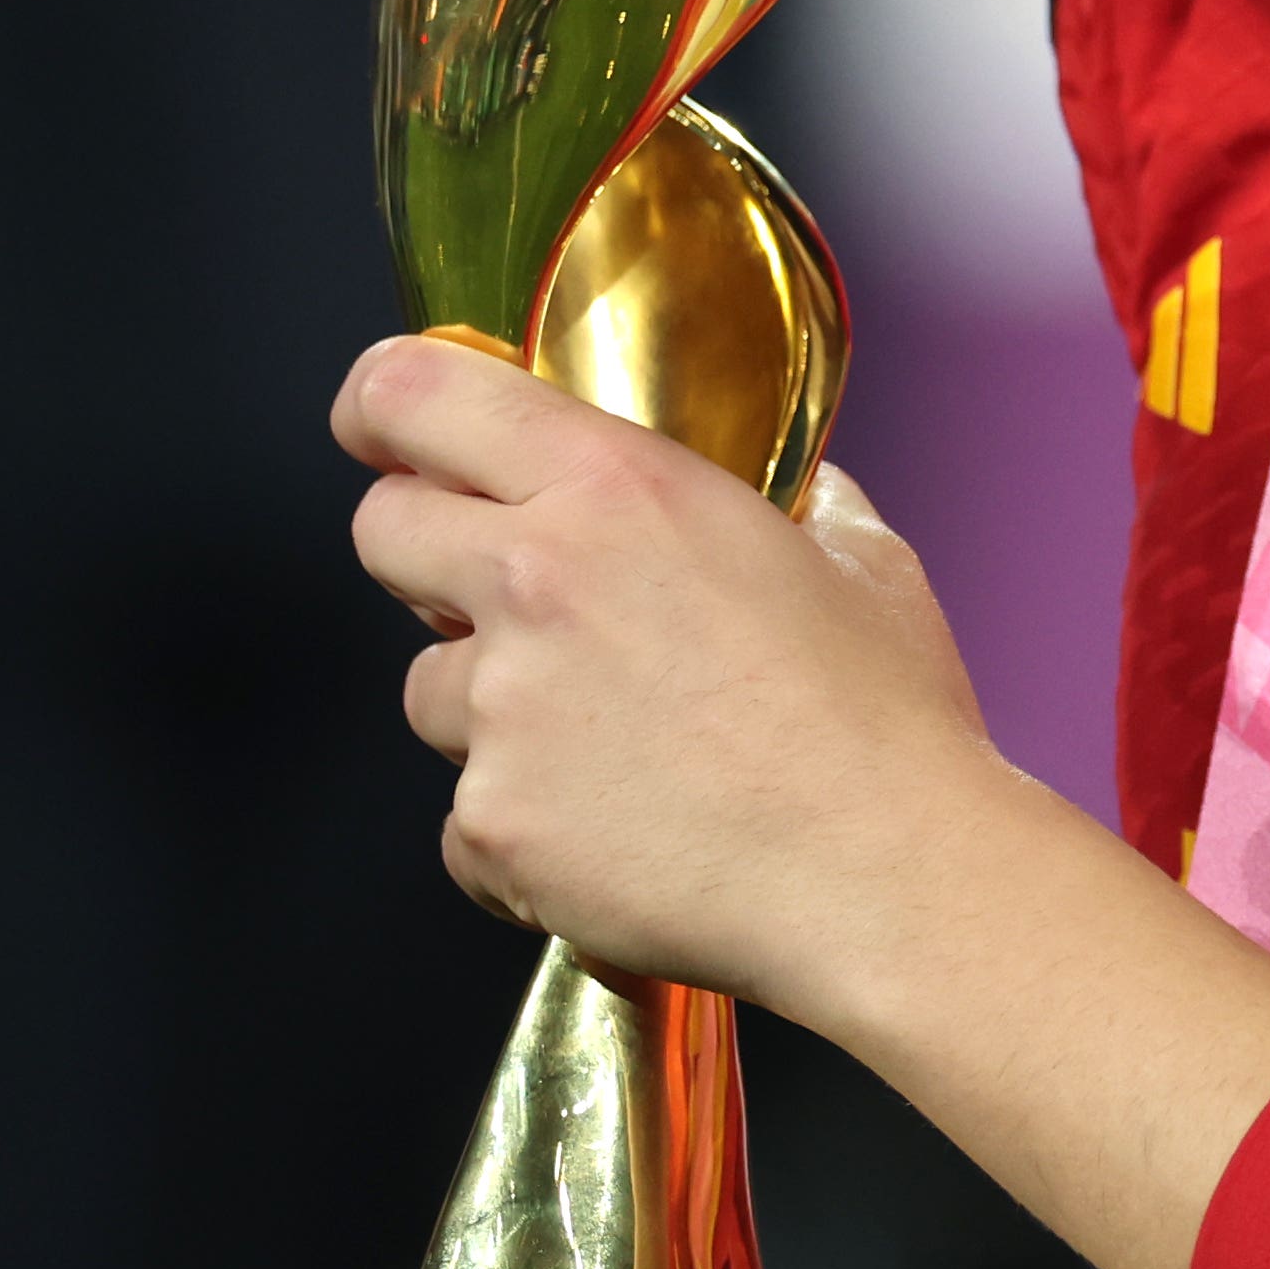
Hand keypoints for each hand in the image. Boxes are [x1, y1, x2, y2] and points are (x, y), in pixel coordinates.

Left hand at [341, 331, 1269, 1268]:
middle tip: (507, 598)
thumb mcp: (856, 554)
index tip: (382, 425)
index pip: (417, 394)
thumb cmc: (885, 720)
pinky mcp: (491, 825)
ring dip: (490, 708)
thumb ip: (793, 502)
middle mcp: (536, 578)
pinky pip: (464, 820)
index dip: (381, 405)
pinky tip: (617, 839)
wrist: (888, 874)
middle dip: (428, 557)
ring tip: (609, 749)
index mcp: (616, 484)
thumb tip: (786, 496)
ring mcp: (502, 709)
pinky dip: (521, 833)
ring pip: (429, 690)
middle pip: (382, 532)